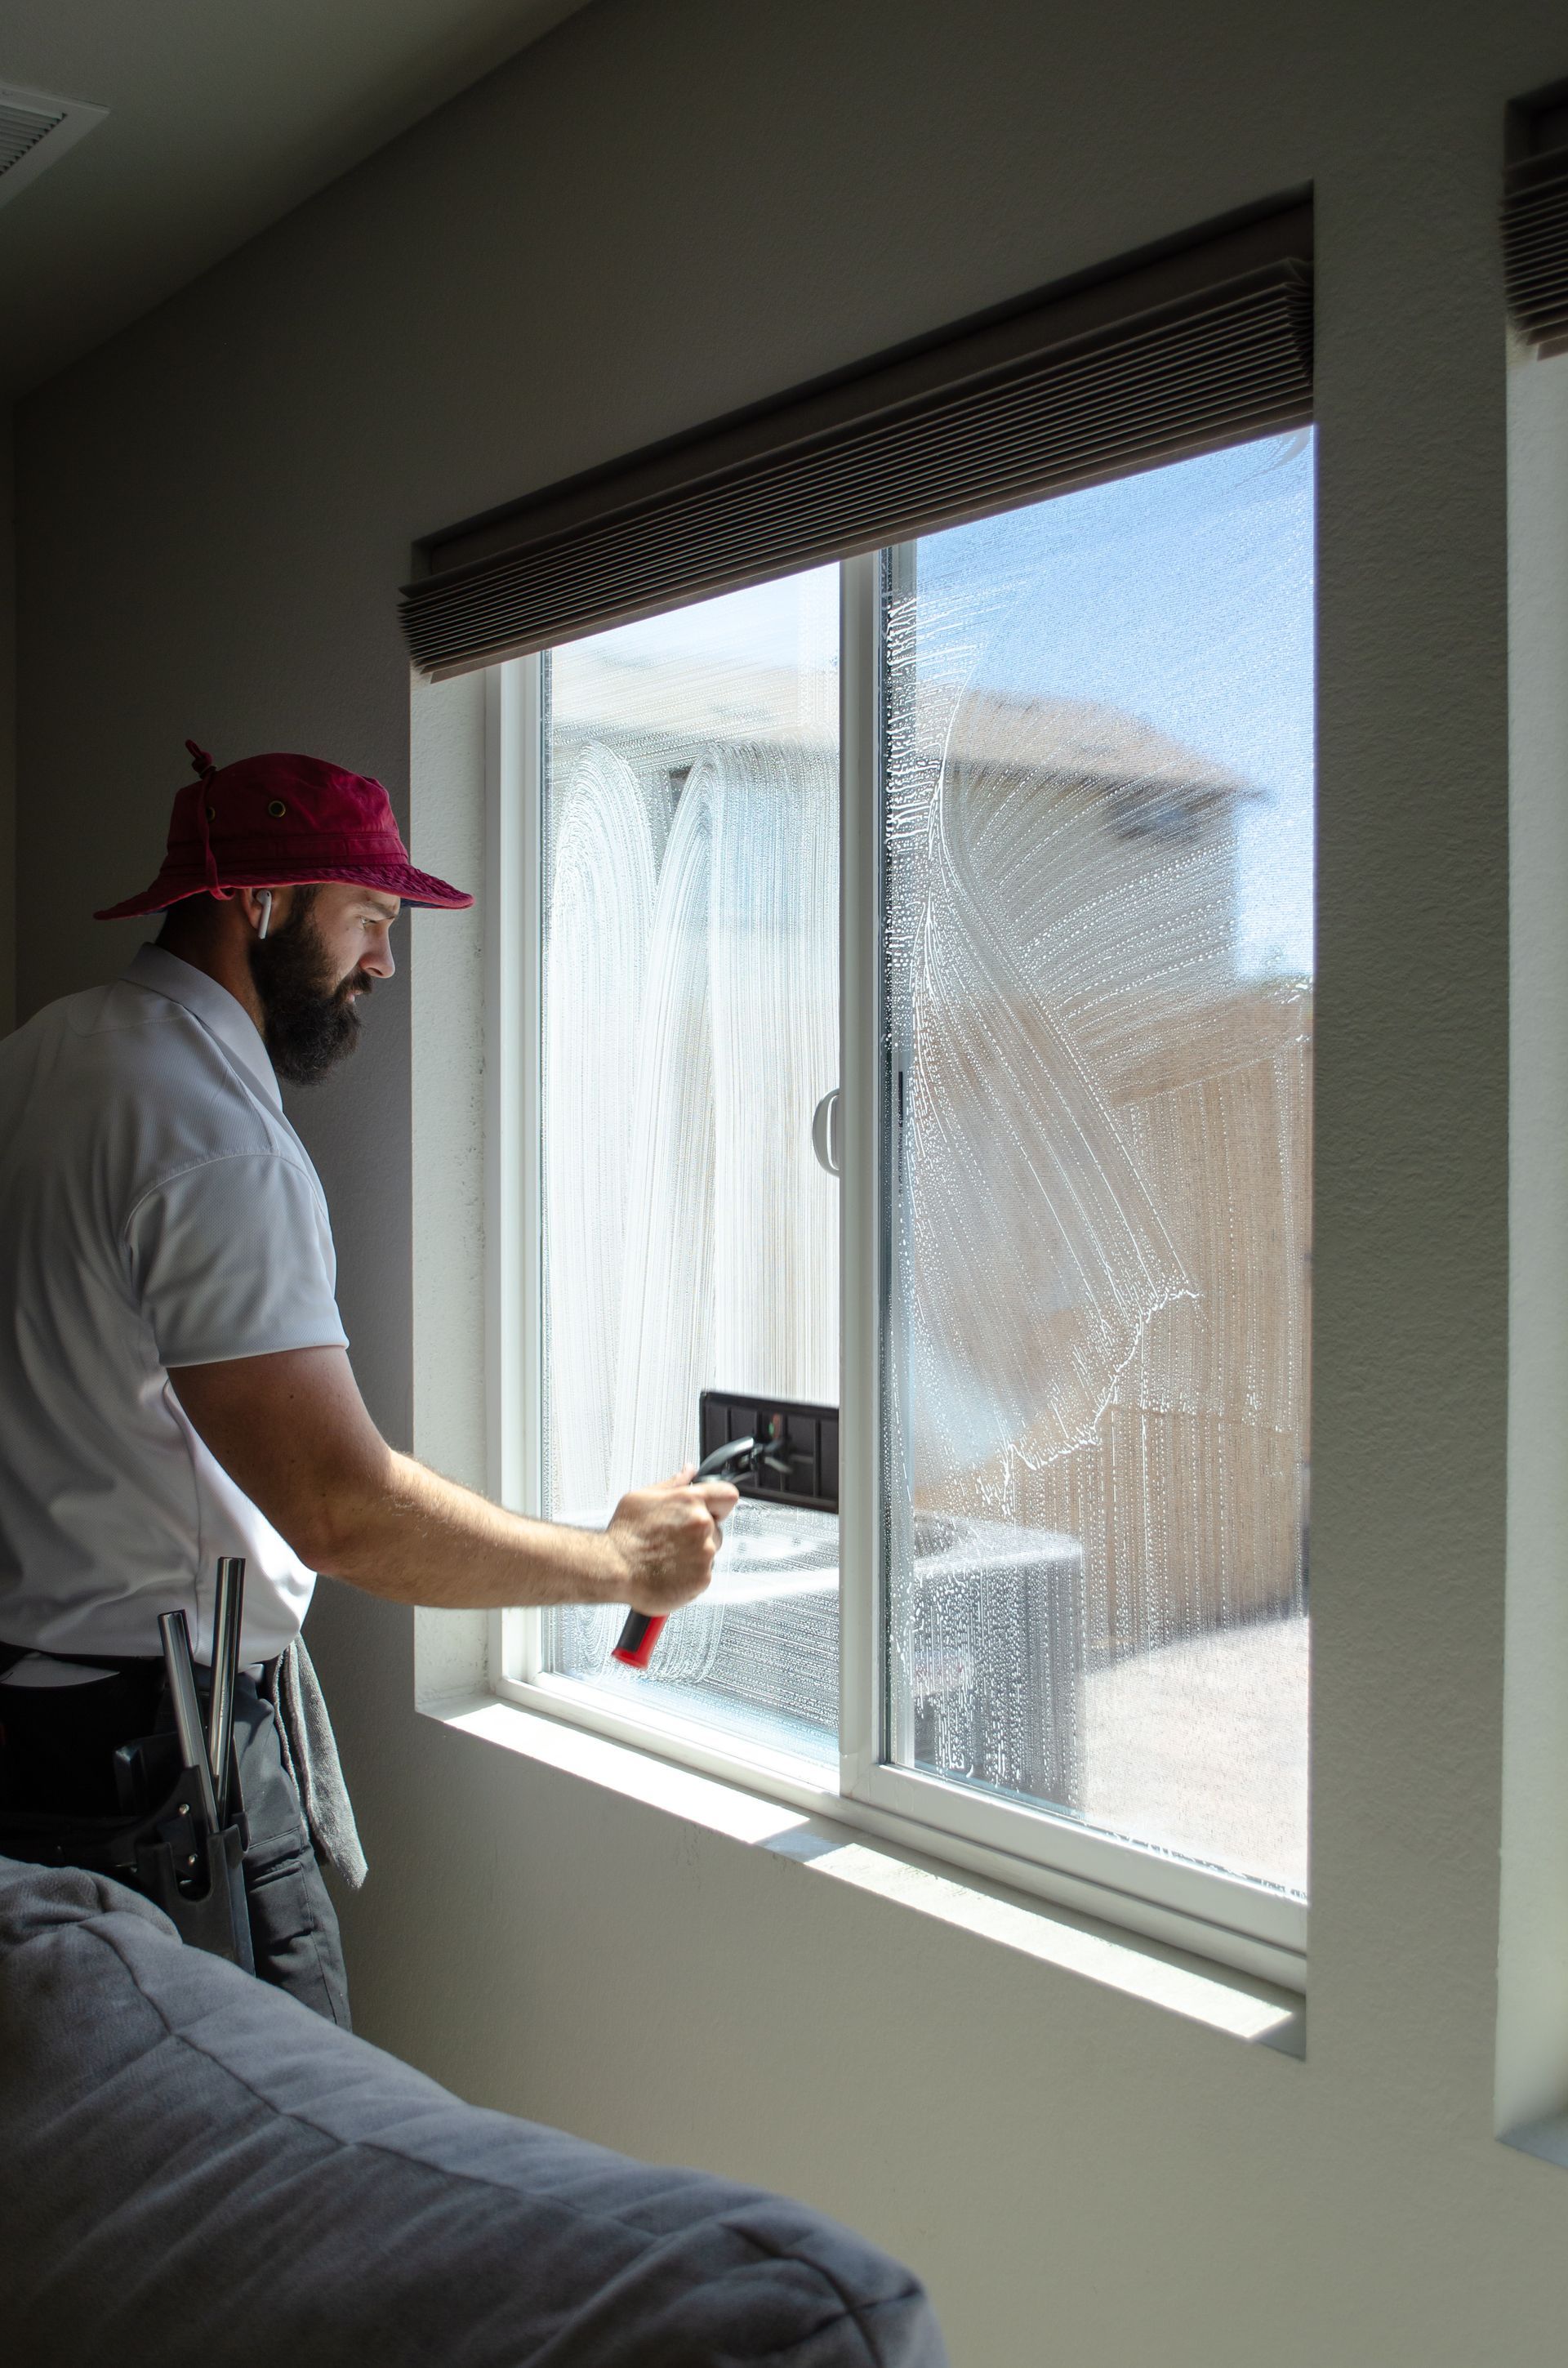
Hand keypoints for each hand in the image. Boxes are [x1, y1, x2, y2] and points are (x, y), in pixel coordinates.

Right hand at [602, 1467, 739, 1614]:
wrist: (614, 1569)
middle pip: (716, 1527)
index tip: (711, 1510)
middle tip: (673, 1540)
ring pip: (709, 1552)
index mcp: (690, 1501)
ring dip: (694, 1555)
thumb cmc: (624, 1536)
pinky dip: (690, 1575)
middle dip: (700, 1533)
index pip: (727, 1495)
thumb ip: (672, 1484)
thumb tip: (687, 1472)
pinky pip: (703, 1574)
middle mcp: (701, 1525)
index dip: (719, 1503)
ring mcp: (704, 1552)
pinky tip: (670, 1572)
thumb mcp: (641, 1498)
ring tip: (667, 1557)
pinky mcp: (703, 1578)